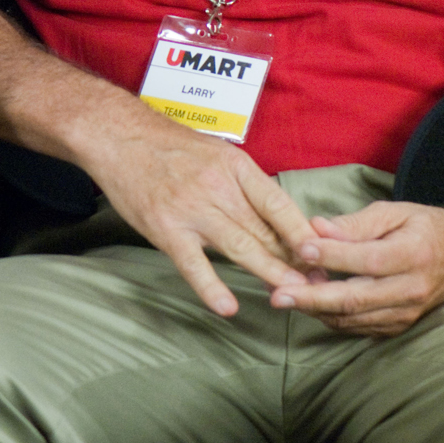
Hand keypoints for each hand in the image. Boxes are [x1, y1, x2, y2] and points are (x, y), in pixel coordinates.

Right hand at [82, 106, 318, 316]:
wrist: (119, 136)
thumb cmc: (169, 146)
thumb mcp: (216, 153)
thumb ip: (242, 185)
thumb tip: (276, 218)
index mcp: (235, 166)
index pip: (278, 202)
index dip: (301, 230)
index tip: (324, 252)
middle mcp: (218, 187)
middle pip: (264, 229)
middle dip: (294, 259)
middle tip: (321, 282)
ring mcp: (192, 209)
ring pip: (240, 247)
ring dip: (270, 273)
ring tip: (295, 295)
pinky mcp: (166, 229)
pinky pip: (194, 264)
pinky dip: (212, 287)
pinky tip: (229, 307)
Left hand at [270, 201, 443, 336]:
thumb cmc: (421, 226)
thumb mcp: (393, 212)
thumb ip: (355, 223)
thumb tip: (317, 229)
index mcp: (414, 254)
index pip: (368, 259)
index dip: (333, 256)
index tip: (301, 249)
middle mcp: (412, 290)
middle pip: (356, 300)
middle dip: (312, 299)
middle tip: (278, 296)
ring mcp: (406, 314)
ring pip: (353, 319)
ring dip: (317, 309)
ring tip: (286, 295)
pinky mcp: (399, 328)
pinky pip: (359, 328)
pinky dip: (331, 317)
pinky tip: (310, 302)